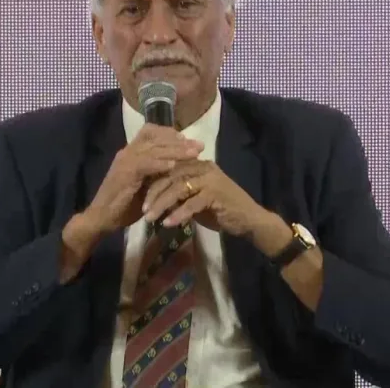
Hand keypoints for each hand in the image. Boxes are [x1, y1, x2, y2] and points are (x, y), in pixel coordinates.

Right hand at [83, 124, 203, 233]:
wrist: (102, 217)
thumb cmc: (125, 203)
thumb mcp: (146, 184)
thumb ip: (158, 173)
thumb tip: (180, 167)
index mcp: (132, 151)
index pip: (151, 132)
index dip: (170, 133)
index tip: (188, 140)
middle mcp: (128, 152)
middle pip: (156, 138)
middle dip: (180, 141)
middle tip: (200, 145)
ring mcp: (126, 161)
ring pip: (154, 149)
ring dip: (176, 150)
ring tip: (194, 153)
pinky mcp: (124, 173)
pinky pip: (145, 164)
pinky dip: (160, 164)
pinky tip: (174, 166)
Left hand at [142, 159, 269, 236]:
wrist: (249, 220)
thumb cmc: (223, 211)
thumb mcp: (197, 201)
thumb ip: (181, 196)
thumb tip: (158, 200)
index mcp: (199, 165)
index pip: (170, 168)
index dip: (153, 181)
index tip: (140, 198)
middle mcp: (204, 167)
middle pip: (171, 176)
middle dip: (154, 193)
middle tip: (143, 210)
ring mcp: (211, 179)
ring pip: (179, 188)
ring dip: (162, 204)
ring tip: (150, 218)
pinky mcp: (216, 193)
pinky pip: (191, 203)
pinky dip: (178, 214)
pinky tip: (168, 224)